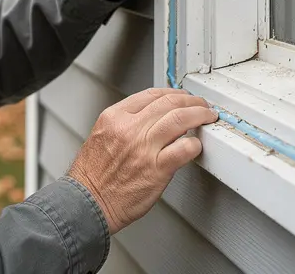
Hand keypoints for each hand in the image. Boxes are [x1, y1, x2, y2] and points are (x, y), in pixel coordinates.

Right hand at [67, 87, 216, 234]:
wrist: (88, 202)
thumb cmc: (92, 176)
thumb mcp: (102, 135)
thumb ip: (125, 123)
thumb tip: (152, 118)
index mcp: (114, 118)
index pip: (151, 94)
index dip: (172, 93)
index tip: (180, 97)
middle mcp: (129, 128)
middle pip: (169, 102)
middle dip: (190, 101)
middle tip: (199, 105)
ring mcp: (144, 148)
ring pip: (180, 119)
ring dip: (199, 115)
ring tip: (206, 117)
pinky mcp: (157, 169)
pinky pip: (185, 149)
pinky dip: (195, 144)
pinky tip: (196, 146)